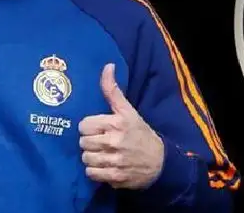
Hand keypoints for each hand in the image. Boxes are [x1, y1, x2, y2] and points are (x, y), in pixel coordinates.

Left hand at [78, 63, 163, 188]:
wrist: (160, 162)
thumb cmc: (140, 133)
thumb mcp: (127, 110)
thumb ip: (113, 90)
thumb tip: (108, 66)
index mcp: (116, 122)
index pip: (84, 125)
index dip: (88, 127)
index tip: (97, 128)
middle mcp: (114, 141)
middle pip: (83, 142)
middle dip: (89, 142)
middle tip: (99, 141)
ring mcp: (115, 161)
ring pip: (85, 158)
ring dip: (91, 157)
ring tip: (101, 154)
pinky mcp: (115, 177)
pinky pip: (91, 173)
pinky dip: (95, 171)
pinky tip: (103, 165)